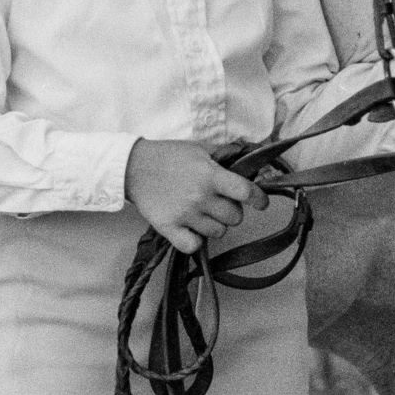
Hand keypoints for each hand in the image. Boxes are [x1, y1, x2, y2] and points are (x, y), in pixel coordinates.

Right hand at [123, 139, 267, 253]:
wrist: (133, 167)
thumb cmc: (169, 156)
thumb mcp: (200, 149)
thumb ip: (225, 156)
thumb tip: (251, 160)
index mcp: (210, 175)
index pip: (246, 192)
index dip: (259, 199)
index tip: (261, 203)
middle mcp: (200, 197)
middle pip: (234, 217)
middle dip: (231, 210)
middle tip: (218, 203)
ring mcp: (185, 215)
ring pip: (218, 233)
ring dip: (214, 225)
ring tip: (201, 213)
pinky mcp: (169, 228)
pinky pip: (194, 246)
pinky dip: (196, 241)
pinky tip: (191, 229)